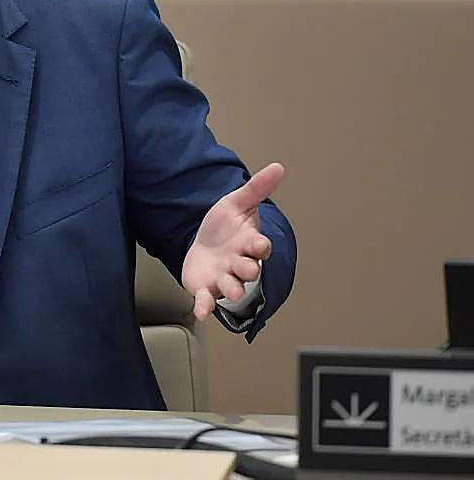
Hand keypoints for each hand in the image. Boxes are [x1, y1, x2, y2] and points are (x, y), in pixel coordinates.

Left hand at [182, 162, 283, 321]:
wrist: (202, 244)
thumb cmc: (224, 227)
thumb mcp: (236, 204)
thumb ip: (255, 189)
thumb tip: (278, 167)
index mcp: (248, 244)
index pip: (260, 247)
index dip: (260, 246)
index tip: (260, 244)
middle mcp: (239, 264)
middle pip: (249, 270)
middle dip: (248, 270)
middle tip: (246, 268)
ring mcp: (224, 278)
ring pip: (232, 287)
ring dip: (231, 289)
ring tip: (230, 290)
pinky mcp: (206, 288)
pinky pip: (207, 300)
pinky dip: (205, 307)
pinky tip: (201, 312)